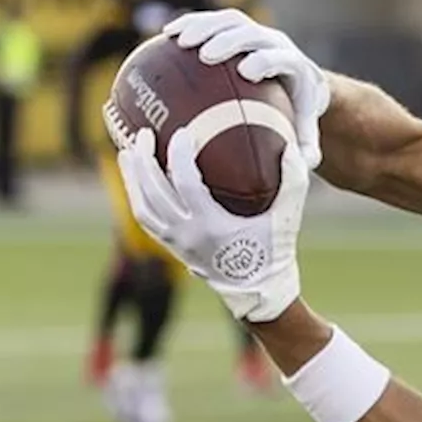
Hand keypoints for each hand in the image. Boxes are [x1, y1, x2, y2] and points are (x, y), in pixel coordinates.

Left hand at [116, 127, 308, 322]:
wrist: (258, 288)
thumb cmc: (273, 249)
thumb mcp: (287, 216)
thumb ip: (293, 183)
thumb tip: (291, 148)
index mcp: (212, 226)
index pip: (187, 183)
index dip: (180, 155)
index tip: (182, 133)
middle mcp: (188, 234)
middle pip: (155, 192)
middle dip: (145, 160)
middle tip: (143, 134)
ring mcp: (175, 242)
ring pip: (142, 206)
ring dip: (132, 177)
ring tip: (128, 151)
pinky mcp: (171, 247)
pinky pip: (145, 218)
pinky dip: (136, 195)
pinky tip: (136, 177)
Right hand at [164, 9, 329, 168]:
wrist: (301, 82)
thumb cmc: (298, 115)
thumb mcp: (307, 135)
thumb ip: (306, 152)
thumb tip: (296, 165)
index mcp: (296, 66)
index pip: (283, 58)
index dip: (266, 60)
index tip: (246, 72)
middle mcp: (277, 43)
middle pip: (253, 33)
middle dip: (230, 40)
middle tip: (206, 55)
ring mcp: (257, 32)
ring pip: (230, 21)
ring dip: (204, 26)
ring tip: (178, 40)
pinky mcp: (239, 27)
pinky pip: (213, 20)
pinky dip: (191, 23)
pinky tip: (166, 35)